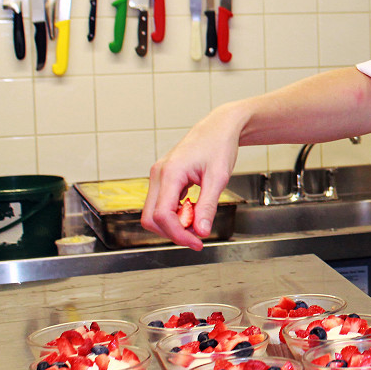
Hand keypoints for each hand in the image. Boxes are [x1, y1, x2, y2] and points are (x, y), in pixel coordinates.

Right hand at [141, 103, 244, 249]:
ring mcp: (159, 176)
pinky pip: (162, 204)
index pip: (162, 215)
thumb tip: (201, 231)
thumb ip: (208, 206)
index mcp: (170, 173)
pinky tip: (193, 210)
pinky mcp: (164, 178)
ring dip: (174, 224)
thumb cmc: (219, 146)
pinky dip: (176, 213)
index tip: (197, 242)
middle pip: (151, 218)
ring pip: (154, 213)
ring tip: (198, 221)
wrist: (219, 127)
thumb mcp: (218, 178)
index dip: (178, 234)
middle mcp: (158, 174)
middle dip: (173, 232)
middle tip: (198, 236)